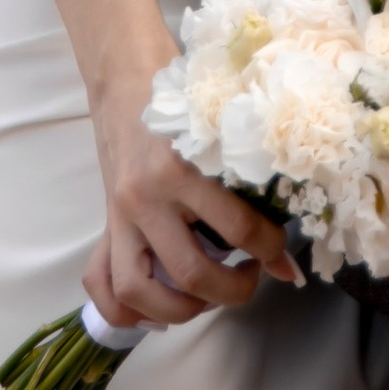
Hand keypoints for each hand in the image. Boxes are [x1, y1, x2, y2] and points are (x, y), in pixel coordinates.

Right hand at [86, 105, 299, 329]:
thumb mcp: (217, 137)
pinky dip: (128, 311)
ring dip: (181, 311)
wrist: (125, 78)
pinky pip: (101, 285)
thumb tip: (287, 257)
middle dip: (233, 290)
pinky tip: (158, 308)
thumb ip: (247, 189)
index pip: (237, 228)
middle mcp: (146, 196)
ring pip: (140, 291)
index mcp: (181, 167)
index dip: (270, 249)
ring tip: (207, 298)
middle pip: (191, 272)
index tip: (278, 248)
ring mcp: (120, 215)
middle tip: (250, 277)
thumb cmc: (181, 100)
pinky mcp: (106, 225)